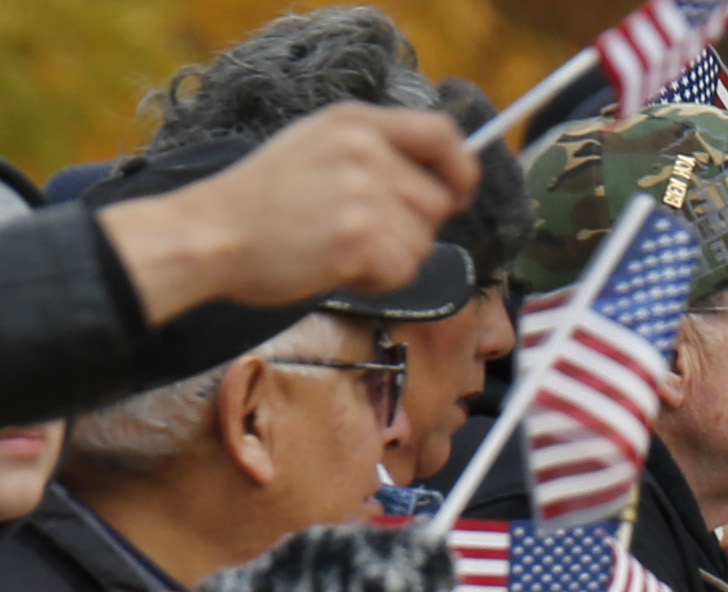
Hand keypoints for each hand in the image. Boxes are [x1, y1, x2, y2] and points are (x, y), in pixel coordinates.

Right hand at [96, 103, 477, 323]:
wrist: (211, 234)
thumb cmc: (260, 200)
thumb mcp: (316, 145)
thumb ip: (375, 152)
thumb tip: (438, 179)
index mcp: (355, 122)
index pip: (443, 134)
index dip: (462, 168)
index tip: (460, 191)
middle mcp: (365, 152)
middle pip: (438, 200)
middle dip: (413, 227)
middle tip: (359, 231)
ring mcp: (364, 195)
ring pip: (424, 242)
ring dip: (392, 256)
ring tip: (339, 245)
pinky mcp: (361, 240)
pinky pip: (404, 271)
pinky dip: (378, 280)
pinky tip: (338, 266)